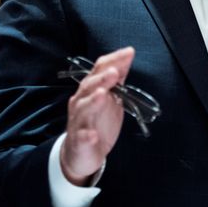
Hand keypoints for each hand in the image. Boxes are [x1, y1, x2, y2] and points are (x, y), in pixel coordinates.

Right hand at [60, 47, 134, 185]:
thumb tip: (127, 56)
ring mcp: (78, 121)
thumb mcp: (110, 97)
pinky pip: (81, 138)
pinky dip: (87, 136)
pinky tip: (93, 135)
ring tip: (102, 95)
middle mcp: (81, 102)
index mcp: (90, 89)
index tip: (129, 52)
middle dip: (102, 78)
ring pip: (83, 109)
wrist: (81, 153)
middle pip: (89, 86)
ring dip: (92, 101)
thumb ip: (117, 79)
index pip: (99, 70)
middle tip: (114, 72)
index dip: (113, 60)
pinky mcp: (79, 141)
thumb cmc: (97, 121)